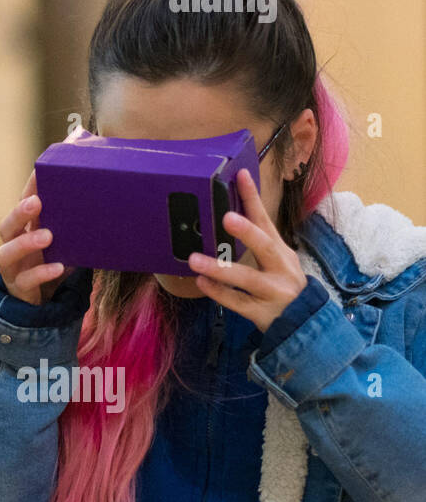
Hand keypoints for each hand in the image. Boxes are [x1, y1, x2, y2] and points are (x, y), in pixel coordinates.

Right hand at [0, 170, 72, 305]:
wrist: (43, 301)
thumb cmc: (55, 262)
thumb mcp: (64, 242)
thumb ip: (74, 225)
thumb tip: (105, 200)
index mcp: (24, 230)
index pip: (22, 204)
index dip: (29, 188)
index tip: (40, 171)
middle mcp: (12, 246)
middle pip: (6, 226)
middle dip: (19, 213)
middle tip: (36, 202)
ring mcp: (12, 268)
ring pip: (6, 253)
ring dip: (25, 243)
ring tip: (48, 236)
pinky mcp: (19, 289)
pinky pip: (26, 280)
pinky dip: (41, 272)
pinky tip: (59, 267)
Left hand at [188, 168, 308, 330]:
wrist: (307, 325)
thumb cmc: (283, 285)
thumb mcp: (276, 261)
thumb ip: (257, 242)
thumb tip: (227, 214)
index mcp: (281, 251)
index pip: (266, 220)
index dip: (253, 198)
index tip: (241, 175)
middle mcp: (280, 269)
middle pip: (266, 247)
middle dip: (248, 232)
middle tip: (227, 217)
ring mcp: (273, 292)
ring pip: (247, 279)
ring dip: (221, 269)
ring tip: (195, 259)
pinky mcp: (263, 313)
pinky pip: (238, 303)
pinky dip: (219, 293)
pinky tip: (201, 283)